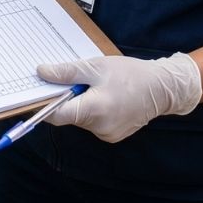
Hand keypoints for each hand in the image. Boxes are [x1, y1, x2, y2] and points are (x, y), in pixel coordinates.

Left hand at [37, 53, 202, 142]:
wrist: (163, 88)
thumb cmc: (131, 75)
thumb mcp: (96, 67)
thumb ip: (67, 72)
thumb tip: (42, 73)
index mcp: (93, 111)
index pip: (55, 115)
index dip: (44, 104)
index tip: (39, 93)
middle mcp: (99, 127)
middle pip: (68, 116)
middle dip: (67, 98)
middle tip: (75, 80)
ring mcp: (107, 134)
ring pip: (81, 119)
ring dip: (81, 103)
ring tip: (96, 87)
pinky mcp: (113, 135)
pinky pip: (93, 122)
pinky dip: (93, 110)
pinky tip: (106, 97)